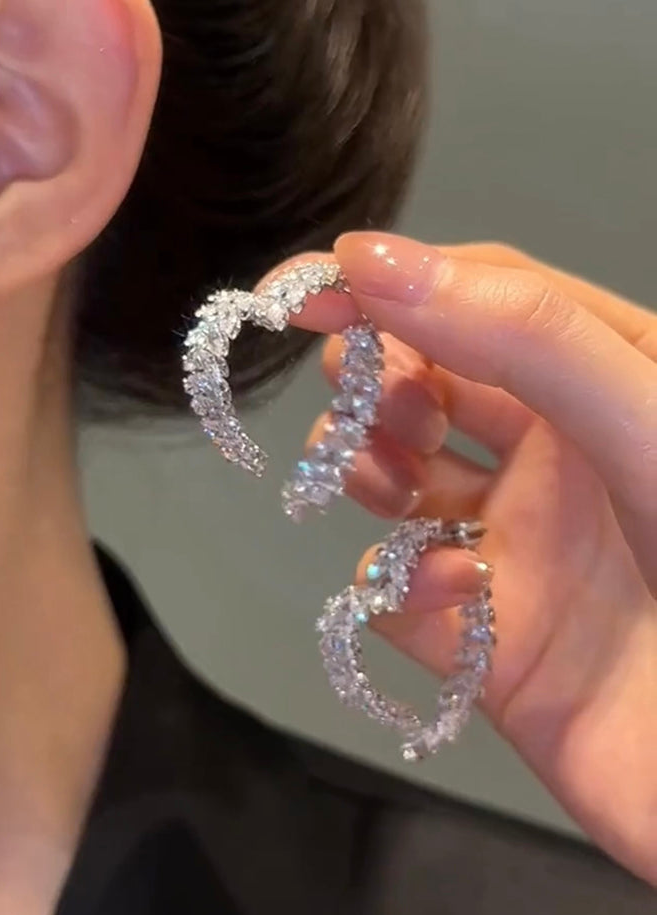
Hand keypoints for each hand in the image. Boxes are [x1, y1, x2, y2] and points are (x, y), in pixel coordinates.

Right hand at [260, 234, 656, 885]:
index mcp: (609, 382)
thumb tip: (368, 260)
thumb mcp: (645, 427)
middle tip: (364, 405)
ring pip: (399, 486)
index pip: (481, 296)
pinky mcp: (487, 645)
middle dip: (376, 382)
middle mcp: (562, 459)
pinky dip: (404, 590)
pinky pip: (404, 600)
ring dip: (369, 471)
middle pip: (427, 385)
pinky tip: (457, 595)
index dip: (387, 284)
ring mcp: (521, 551)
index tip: (300, 293)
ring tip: (382, 483)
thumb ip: (523, 337)